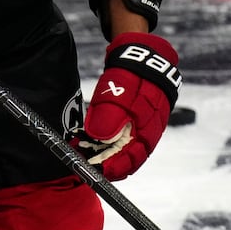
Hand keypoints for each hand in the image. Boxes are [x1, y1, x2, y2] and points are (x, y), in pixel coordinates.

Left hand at [74, 33, 180, 180]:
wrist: (142, 57)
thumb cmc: (130, 75)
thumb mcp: (117, 93)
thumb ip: (110, 116)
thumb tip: (101, 138)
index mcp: (148, 129)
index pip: (133, 160)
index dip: (113, 170)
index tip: (93, 173)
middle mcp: (148, 133)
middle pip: (128, 160)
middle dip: (105, 166)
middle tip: (83, 166)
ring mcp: (142, 129)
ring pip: (123, 151)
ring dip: (104, 156)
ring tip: (82, 155)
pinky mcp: (135, 124)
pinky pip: (121, 140)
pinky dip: (106, 145)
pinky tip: (90, 143)